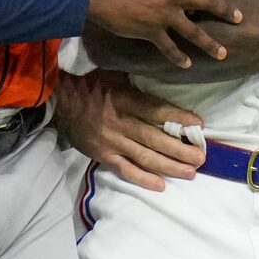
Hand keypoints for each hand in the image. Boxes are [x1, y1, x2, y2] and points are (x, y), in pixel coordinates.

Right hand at [52, 69, 204, 190]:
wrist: (57, 100)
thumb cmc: (88, 83)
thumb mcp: (114, 74)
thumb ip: (137, 82)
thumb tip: (164, 77)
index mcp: (124, 100)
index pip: (155, 110)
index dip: (178, 117)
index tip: (199, 125)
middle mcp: (119, 123)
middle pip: (154, 138)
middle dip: (180, 149)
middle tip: (201, 158)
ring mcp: (111, 142)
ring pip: (144, 157)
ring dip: (169, 166)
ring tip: (190, 172)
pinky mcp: (102, 155)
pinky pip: (124, 170)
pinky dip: (142, 178)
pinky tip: (161, 185)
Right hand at [83, 0, 237, 68]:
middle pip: (208, 3)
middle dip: (226, 11)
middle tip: (239, 18)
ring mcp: (165, 16)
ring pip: (195, 32)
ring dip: (210, 44)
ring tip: (223, 53)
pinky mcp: (152, 32)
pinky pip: (169, 47)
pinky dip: (178, 57)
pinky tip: (187, 65)